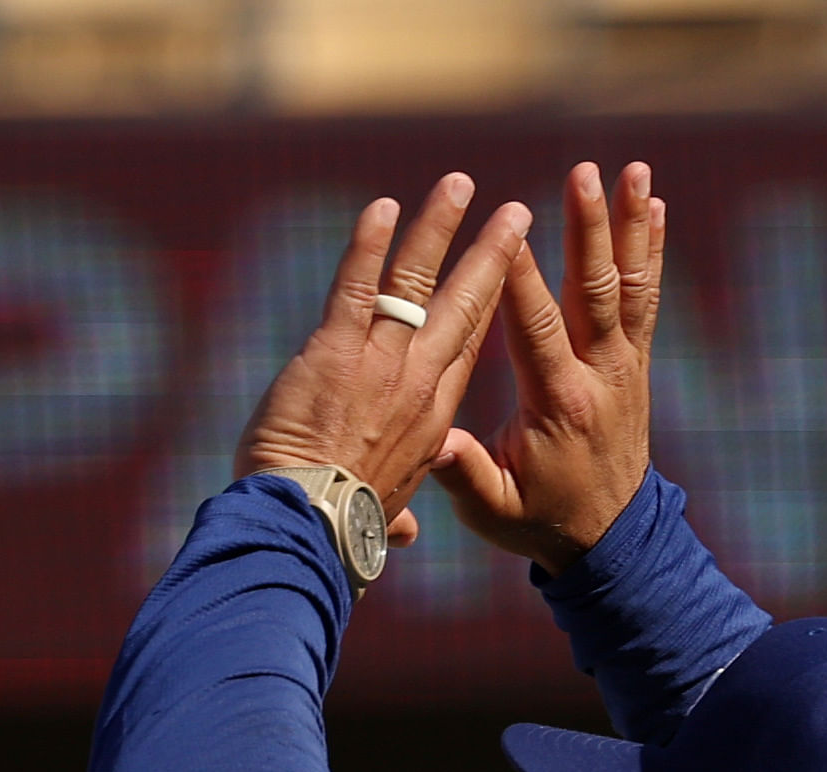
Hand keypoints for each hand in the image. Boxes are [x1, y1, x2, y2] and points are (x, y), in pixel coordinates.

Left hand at [231, 179, 537, 538]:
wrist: (311, 526)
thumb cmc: (342, 527)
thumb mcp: (384, 518)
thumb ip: (398, 512)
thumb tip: (406, 533)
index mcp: (435, 418)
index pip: (467, 345)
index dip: (490, 303)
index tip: (505, 271)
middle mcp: (419, 380)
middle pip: (466, 302)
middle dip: (491, 253)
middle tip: (515, 213)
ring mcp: (381, 360)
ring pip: (417, 279)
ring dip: (437, 226)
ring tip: (457, 183)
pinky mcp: (336, 348)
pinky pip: (357, 283)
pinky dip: (369, 242)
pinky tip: (382, 208)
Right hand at [431, 160, 663, 567]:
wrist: (608, 540)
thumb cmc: (538, 521)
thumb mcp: (492, 511)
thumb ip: (463, 474)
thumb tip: (433, 441)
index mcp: (558, 404)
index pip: (537, 329)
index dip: (524, 277)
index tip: (513, 226)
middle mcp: (600, 376)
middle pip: (594, 290)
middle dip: (588, 229)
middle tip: (585, 174)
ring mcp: (625, 365)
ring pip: (628, 284)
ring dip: (630, 224)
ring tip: (633, 170)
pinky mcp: (636, 362)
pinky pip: (645, 297)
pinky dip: (650, 250)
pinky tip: (653, 205)